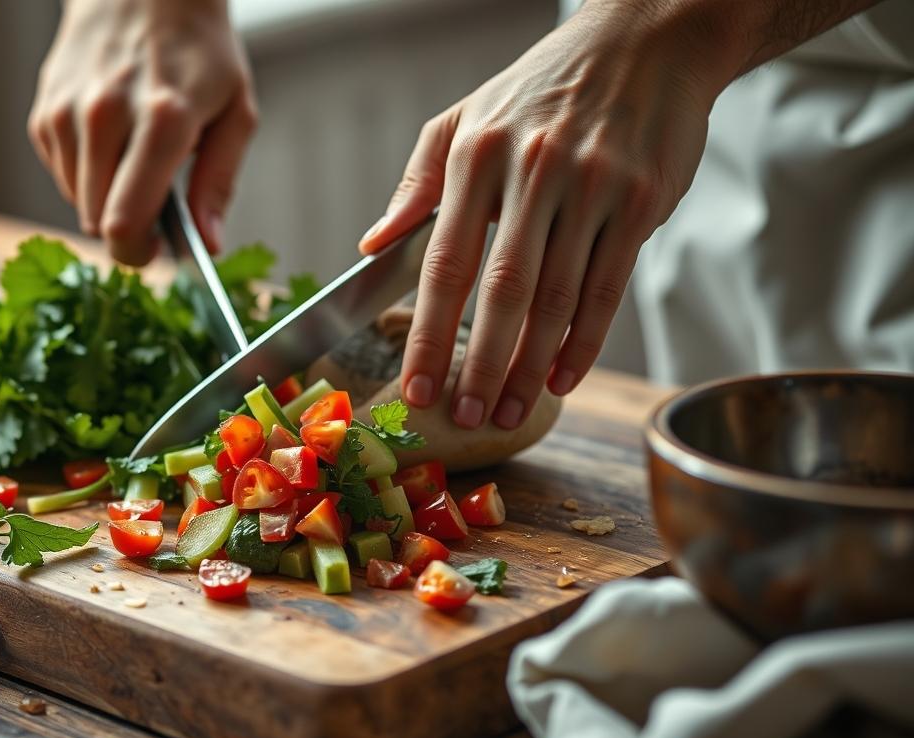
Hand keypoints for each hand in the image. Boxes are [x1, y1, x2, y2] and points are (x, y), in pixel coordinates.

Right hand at [28, 0, 256, 264]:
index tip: (154, 252)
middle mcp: (105, 115)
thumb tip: (208, 243)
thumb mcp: (236, 110)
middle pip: (97, 222)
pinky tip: (111, 139)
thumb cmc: (198, 50)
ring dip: (107, 198)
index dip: (138, 255)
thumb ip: (219, 181)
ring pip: (78, 202)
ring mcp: (66, 113)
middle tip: (154, 205)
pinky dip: (87, 172)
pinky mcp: (43, 113)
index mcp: (162, 119)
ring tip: (135, 157)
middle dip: (127, 229)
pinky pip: (63, 175)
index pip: (126, 222)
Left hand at [358, 0, 731, 428]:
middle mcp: (533, 171)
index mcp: (477, 155)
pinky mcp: (640, 201)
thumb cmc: (542, 88)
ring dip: (530, 366)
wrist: (645, 41)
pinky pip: (608, 286)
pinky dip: (585, 341)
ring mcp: (592, 186)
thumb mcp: (465, 118)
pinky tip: (562, 378)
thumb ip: (416, 184)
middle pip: (502, 292)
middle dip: (480, 366)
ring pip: (557, 298)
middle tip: (468, 418)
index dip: (429, 335)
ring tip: (510, 412)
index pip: (445, 264)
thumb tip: (370, 245)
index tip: (417, 387)